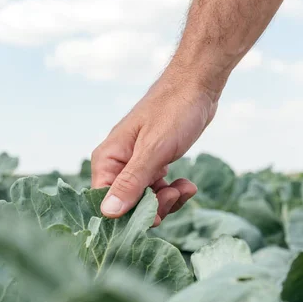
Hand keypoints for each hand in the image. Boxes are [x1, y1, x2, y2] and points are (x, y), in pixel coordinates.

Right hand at [91, 70, 219, 226]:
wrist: (197, 86)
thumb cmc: (173, 111)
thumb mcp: (153, 150)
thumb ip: (131, 183)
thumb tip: (108, 213)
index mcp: (107, 159)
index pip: (105, 202)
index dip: (128, 215)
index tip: (154, 216)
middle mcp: (116, 164)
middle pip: (126, 205)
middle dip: (153, 207)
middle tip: (173, 194)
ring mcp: (134, 165)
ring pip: (144, 200)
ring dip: (167, 200)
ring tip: (185, 187)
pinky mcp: (152, 164)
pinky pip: (156, 190)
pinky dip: (173, 192)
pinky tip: (186, 183)